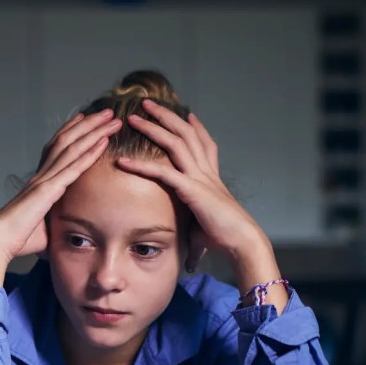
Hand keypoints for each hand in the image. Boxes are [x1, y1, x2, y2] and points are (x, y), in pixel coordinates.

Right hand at [0, 108, 121, 263]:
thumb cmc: (19, 239)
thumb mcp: (44, 228)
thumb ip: (57, 222)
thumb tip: (70, 234)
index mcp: (39, 181)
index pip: (56, 148)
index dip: (71, 130)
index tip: (84, 118)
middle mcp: (42, 175)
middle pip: (67, 141)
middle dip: (89, 125)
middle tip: (107, 112)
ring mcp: (44, 180)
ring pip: (72, 148)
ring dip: (94, 132)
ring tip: (112, 119)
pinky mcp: (47, 191)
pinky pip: (72, 169)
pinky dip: (89, 154)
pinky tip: (102, 143)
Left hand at [115, 99, 268, 271]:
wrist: (242, 241)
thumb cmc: (225, 238)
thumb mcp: (204, 230)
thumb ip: (194, 234)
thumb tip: (189, 261)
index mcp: (211, 176)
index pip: (204, 144)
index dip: (196, 127)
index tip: (188, 114)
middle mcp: (206, 171)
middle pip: (186, 133)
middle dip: (167, 116)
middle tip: (148, 103)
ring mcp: (199, 177)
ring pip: (175, 142)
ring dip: (152, 127)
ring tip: (133, 116)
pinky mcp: (191, 189)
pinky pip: (163, 172)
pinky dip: (141, 166)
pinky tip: (123, 162)